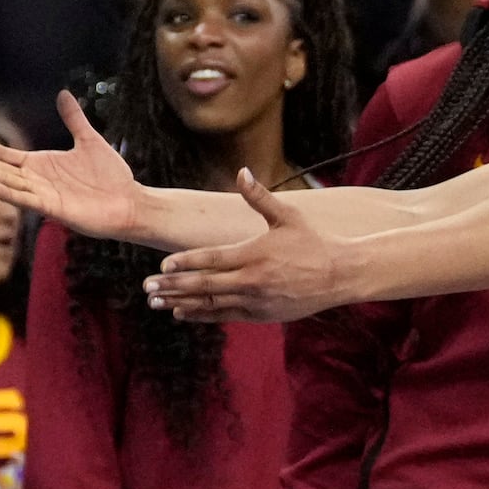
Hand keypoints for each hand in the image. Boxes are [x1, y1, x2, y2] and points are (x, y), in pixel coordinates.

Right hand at [0, 90, 148, 240]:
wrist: (131, 202)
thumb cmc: (111, 177)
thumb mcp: (90, 140)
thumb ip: (74, 120)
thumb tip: (63, 94)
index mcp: (41, 165)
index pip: (6, 155)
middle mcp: (37, 181)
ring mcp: (44, 196)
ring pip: (7, 183)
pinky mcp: (55, 210)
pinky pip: (29, 201)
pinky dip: (11, 195)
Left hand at [148, 167, 350, 324]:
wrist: (341, 275)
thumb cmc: (314, 242)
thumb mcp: (287, 216)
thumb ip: (259, 197)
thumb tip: (242, 172)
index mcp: (255, 253)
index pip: (211, 260)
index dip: (184, 264)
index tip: (162, 267)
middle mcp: (253, 280)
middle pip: (204, 285)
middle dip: (173, 287)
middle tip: (147, 289)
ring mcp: (257, 300)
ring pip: (212, 304)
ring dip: (182, 303)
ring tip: (157, 303)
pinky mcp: (263, 315)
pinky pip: (226, 316)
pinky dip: (203, 315)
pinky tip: (183, 313)